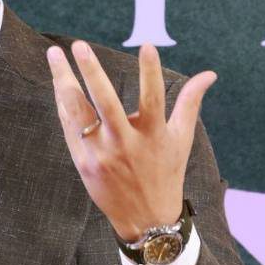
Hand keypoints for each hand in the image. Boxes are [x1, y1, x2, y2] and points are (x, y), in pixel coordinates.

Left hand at [47, 40, 215, 240]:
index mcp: (153, 136)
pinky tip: (58, 83)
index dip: (151, 72)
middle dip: (92, 72)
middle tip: (79, 45)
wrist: (146, 220)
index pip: (153, 99)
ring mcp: (102, 154)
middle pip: (106, 103)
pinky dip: (63, 104)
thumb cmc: (166, 172)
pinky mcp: (84, 163)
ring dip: (64, 83)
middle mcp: (126, 144)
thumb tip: (210, 74)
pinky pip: (69, 127)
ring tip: (55, 56)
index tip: (148, 45)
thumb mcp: (181, 138)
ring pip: (78, 113)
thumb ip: (190, 102)